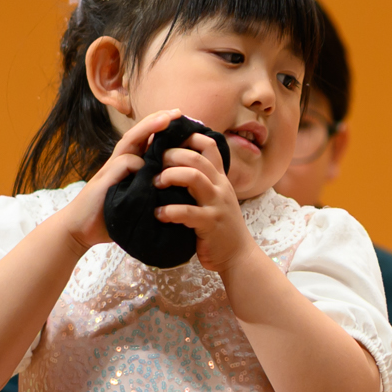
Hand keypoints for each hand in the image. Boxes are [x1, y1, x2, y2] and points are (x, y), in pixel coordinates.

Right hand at [59, 108, 183, 249]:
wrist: (80, 229)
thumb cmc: (111, 215)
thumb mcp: (137, 199)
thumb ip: (151, 188)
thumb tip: (177, 186)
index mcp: (129, 165)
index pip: (146, 140)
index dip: (162, 129)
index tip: (183, 120)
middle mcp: (119, 162)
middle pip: (138, 133)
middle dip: (157, 120)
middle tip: (177, 111)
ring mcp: (110, 170)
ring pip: (129, 142)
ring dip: (147, 128)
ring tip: (165, 120)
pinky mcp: (104, 182)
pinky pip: (121, 165)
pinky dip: (135, 163)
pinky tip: (146, 164)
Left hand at [151, 129, 262, 279]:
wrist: (238, 255)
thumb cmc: (221, 226)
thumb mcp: (215, 198)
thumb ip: (202, 181)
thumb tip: (175, 165)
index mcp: (219, 178)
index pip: (208, 145)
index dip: (188, 137)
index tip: (168, 140)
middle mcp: (219, 186)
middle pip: (195, 157)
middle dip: (171, 155)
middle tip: (153, 162)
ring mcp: (216, 204)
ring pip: (193, 177)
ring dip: (169, 176)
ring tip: (154, 184)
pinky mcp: (210, 224)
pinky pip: (188, 212)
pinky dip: (169, 211)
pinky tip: (158, 214)